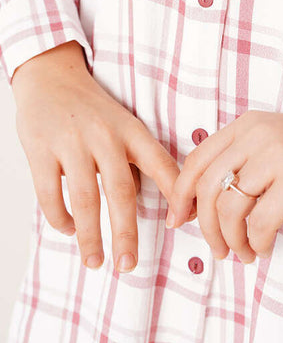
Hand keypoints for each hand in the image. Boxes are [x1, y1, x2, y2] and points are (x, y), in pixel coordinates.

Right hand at [12, 40, 181, 272]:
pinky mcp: (41, 149)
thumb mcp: (125, 125)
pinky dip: (60, 218)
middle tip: (128, 265)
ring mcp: (72, 142)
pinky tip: (68, 229)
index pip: (161, 163)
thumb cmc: (94, 110)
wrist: (51, 77)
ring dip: (90, 236)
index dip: (175, 194)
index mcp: (131, 130)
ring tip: (95, 261)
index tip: (182, 224)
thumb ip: (138, 160)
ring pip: (85, 198)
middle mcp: (105, 136)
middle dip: (126, 232)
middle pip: (120, 191)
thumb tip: (162, 205)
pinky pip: (50, 193)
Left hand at [166, 110, 282, 262]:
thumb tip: (199, 204)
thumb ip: (240, 161)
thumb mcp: (273, 142)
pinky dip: (257, 242)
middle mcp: (258, 136)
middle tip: (217, 250)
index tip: (179, 222)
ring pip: (231, 208)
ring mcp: (278, 157)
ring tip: (243, 254)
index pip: (196, 161)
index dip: (180, 196)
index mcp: (246, 125)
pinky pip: (261, 222)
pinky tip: (265, 248)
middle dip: (205, 227)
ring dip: (231, 240)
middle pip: (208, 189)